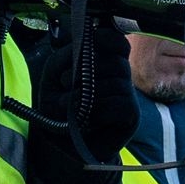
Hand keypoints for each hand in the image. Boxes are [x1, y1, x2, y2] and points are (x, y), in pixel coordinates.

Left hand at [33, 17, 140, 158]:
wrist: (62, 145)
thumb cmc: (58, 108)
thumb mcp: (53, 76)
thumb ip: (65, 56)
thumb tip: (82, 47)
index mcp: (105, 64)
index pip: (119, 43)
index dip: (109, 38)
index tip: (93, 40)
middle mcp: (120, 78)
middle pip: (117, 63)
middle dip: (89, 71)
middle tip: (65, 83)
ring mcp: (128, 97)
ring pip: (118, 84)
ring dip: (89, 94)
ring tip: (70, 105)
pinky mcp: (131, 117)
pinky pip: (121, 105)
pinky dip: (100, 110)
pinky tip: (87, 119)